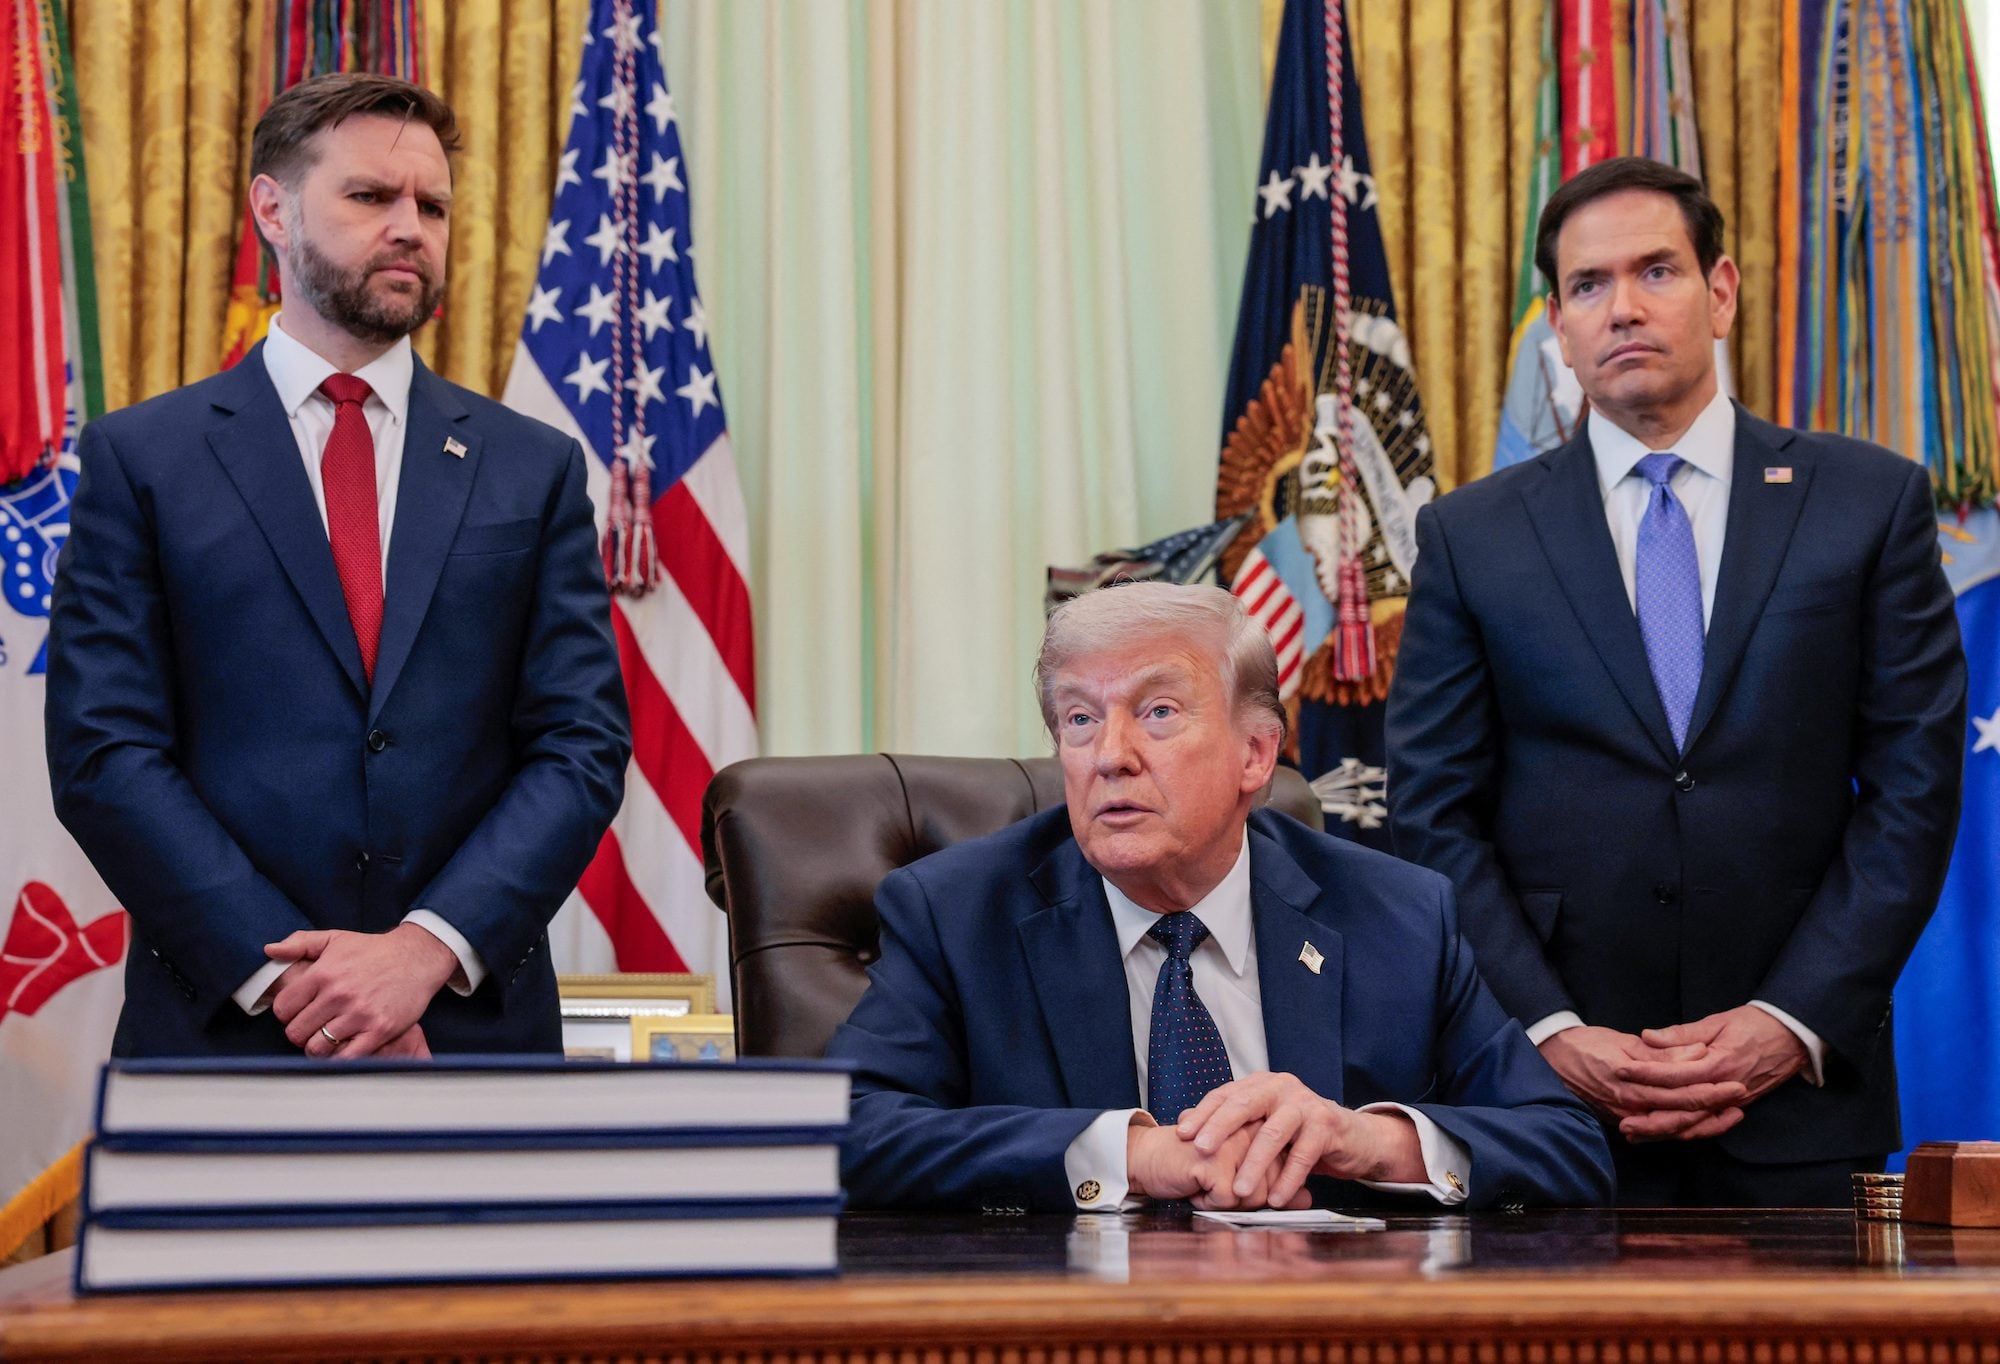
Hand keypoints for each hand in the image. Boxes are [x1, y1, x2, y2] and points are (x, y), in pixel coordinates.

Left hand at [265, 924, 458, 1058]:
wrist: (417, 957)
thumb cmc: (374, 950)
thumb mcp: (335, 938)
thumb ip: (300, 942)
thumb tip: (270, 950)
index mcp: (323, 973)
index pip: (283, 1008)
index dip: (288, 1013)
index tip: (299, 1011)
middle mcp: (339, 994)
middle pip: (296, 1032)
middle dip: (301, 1032)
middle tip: (314, 1027)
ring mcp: (360, 1014)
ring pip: (317, 1048)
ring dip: (319, 1047)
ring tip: (328, 1038)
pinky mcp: (379, 1030)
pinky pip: (345, 1058)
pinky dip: (339, 1058)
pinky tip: (344, 1046)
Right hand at [1126, 1120, 1308, 1209]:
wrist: (1148, 1158)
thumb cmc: (1193, 1166)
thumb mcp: (1239, 1175)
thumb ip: (1275, 1183)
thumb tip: (1308, 1199)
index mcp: (1256, 1127)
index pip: (1283, 1170)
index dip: (1265, 1188)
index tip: (1239, 1185)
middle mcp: (1247, 1129)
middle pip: (1270, 1185)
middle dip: (1244, 1198)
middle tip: (1218, 1185)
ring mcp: (1231, 1143)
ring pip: (1253, 1195)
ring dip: (1226, 1201)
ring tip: (1205, 1184)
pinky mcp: (1212, 1160)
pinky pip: (1227, 1200)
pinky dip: (1207, 1202)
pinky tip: (1194, 1187)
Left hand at [1175, 1071, 1424, 1206]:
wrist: (1351, 1137)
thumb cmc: (1298, 1133)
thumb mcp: (1262, 1124)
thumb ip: (1229, 1123)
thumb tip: (1182, 1122)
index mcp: (1261, 1084)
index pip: (1225, 1094)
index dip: (1203, 1114)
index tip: (1183, 1135)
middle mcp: (1281, 1087)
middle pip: (1244, 1104)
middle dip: (1220, 1128)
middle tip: (1202, 1151)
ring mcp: (1305, 1104)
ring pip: (1273, 1133)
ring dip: (1254, 1164)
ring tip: (1238, 1190)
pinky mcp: (1327, 1124)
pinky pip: (1303, 1154)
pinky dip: (1288, 1179)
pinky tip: (1275, 1199)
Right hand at [1539, 1025, 1747, 1123]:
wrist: (1549, 1060)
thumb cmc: (1584, 1045)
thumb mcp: (1623, 1042)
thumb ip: (1662, 1052)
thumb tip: (1697, 1054)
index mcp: (1632, 1083)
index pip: (1682, 1091)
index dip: (1712, 1089)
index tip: (1737, 1083)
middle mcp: (1631, 1107)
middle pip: (1683, 1114)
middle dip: (1715, 1108)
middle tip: (1741, 1098)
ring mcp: (1627, 1118)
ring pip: (1674, 1129)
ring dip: (1704, 1124)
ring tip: (1729, 1114)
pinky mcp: (1623, 1121)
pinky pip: (1660, 1131)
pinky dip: (1683, 1129)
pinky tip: (1699, 1124)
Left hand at [1612, 1006, 1806, 1141]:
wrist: (1792, 1037)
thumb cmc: (1753, 1025)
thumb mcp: (1716, 1022)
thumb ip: (1681, 1034)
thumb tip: (1647, 1036)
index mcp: (1718, 1064)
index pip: (1674, 1074)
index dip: (1645, 1073)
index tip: (1620, 1071)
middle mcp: (1725, 1089)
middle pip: (1683, 1110)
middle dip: (1651, 1117)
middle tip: (1621, 1121)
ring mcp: (1732, 1102)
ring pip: (1694, 1124)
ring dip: (1665, 1131)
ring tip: (1636, 1134)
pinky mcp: (1736, 1107)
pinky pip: (1707, 1125)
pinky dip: (1685, 1132)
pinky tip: (1663, 1134)